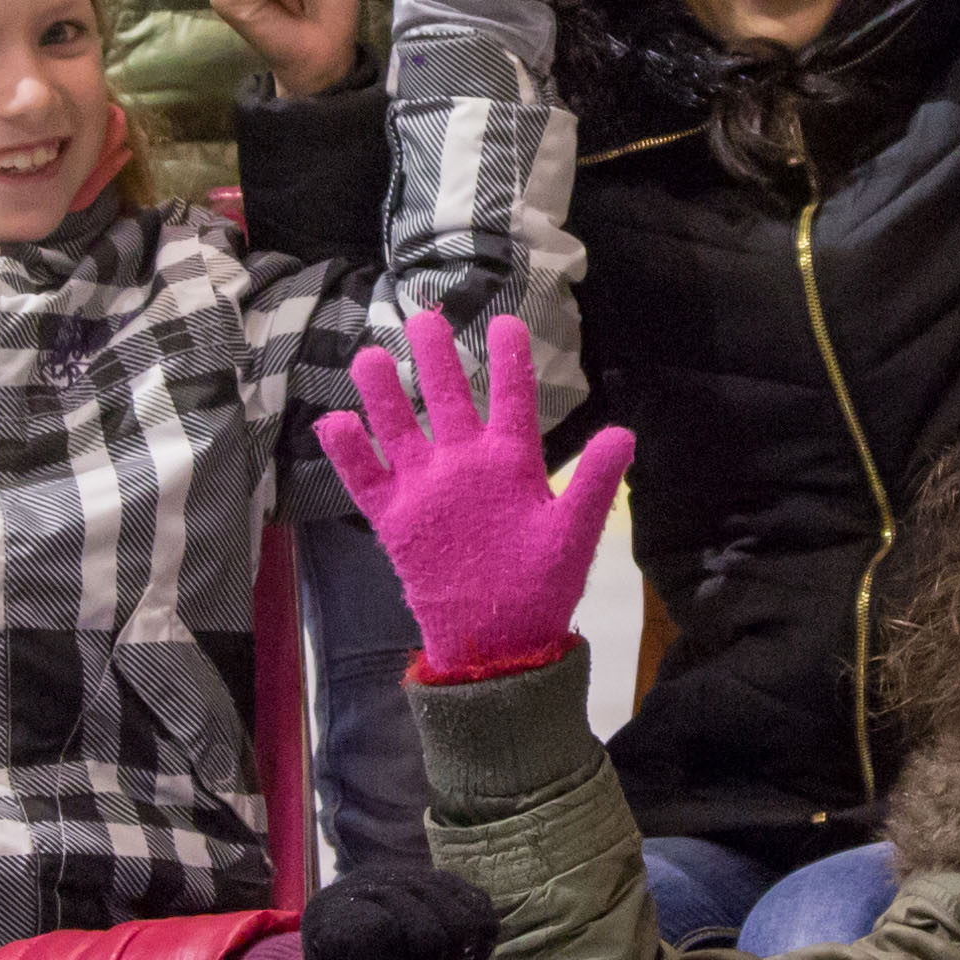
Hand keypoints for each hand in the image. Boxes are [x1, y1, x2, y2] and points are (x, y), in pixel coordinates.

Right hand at [315, 309, 632, 676]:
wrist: (500, 642)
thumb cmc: (541, 587)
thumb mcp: (573, 533)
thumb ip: (593, 482)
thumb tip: (625, 433)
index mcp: (511, 463)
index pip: (510, 400)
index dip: (508, 362)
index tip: (507, 323)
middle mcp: (465, 465)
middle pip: (447, 400)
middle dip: (436, 360)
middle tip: (425, 317)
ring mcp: (428, 490)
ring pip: (400, 430)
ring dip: (385, 395)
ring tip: (370, 356)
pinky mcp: (397, 520)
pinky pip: (367, 481)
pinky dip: (349, 455)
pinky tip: (334, 422)